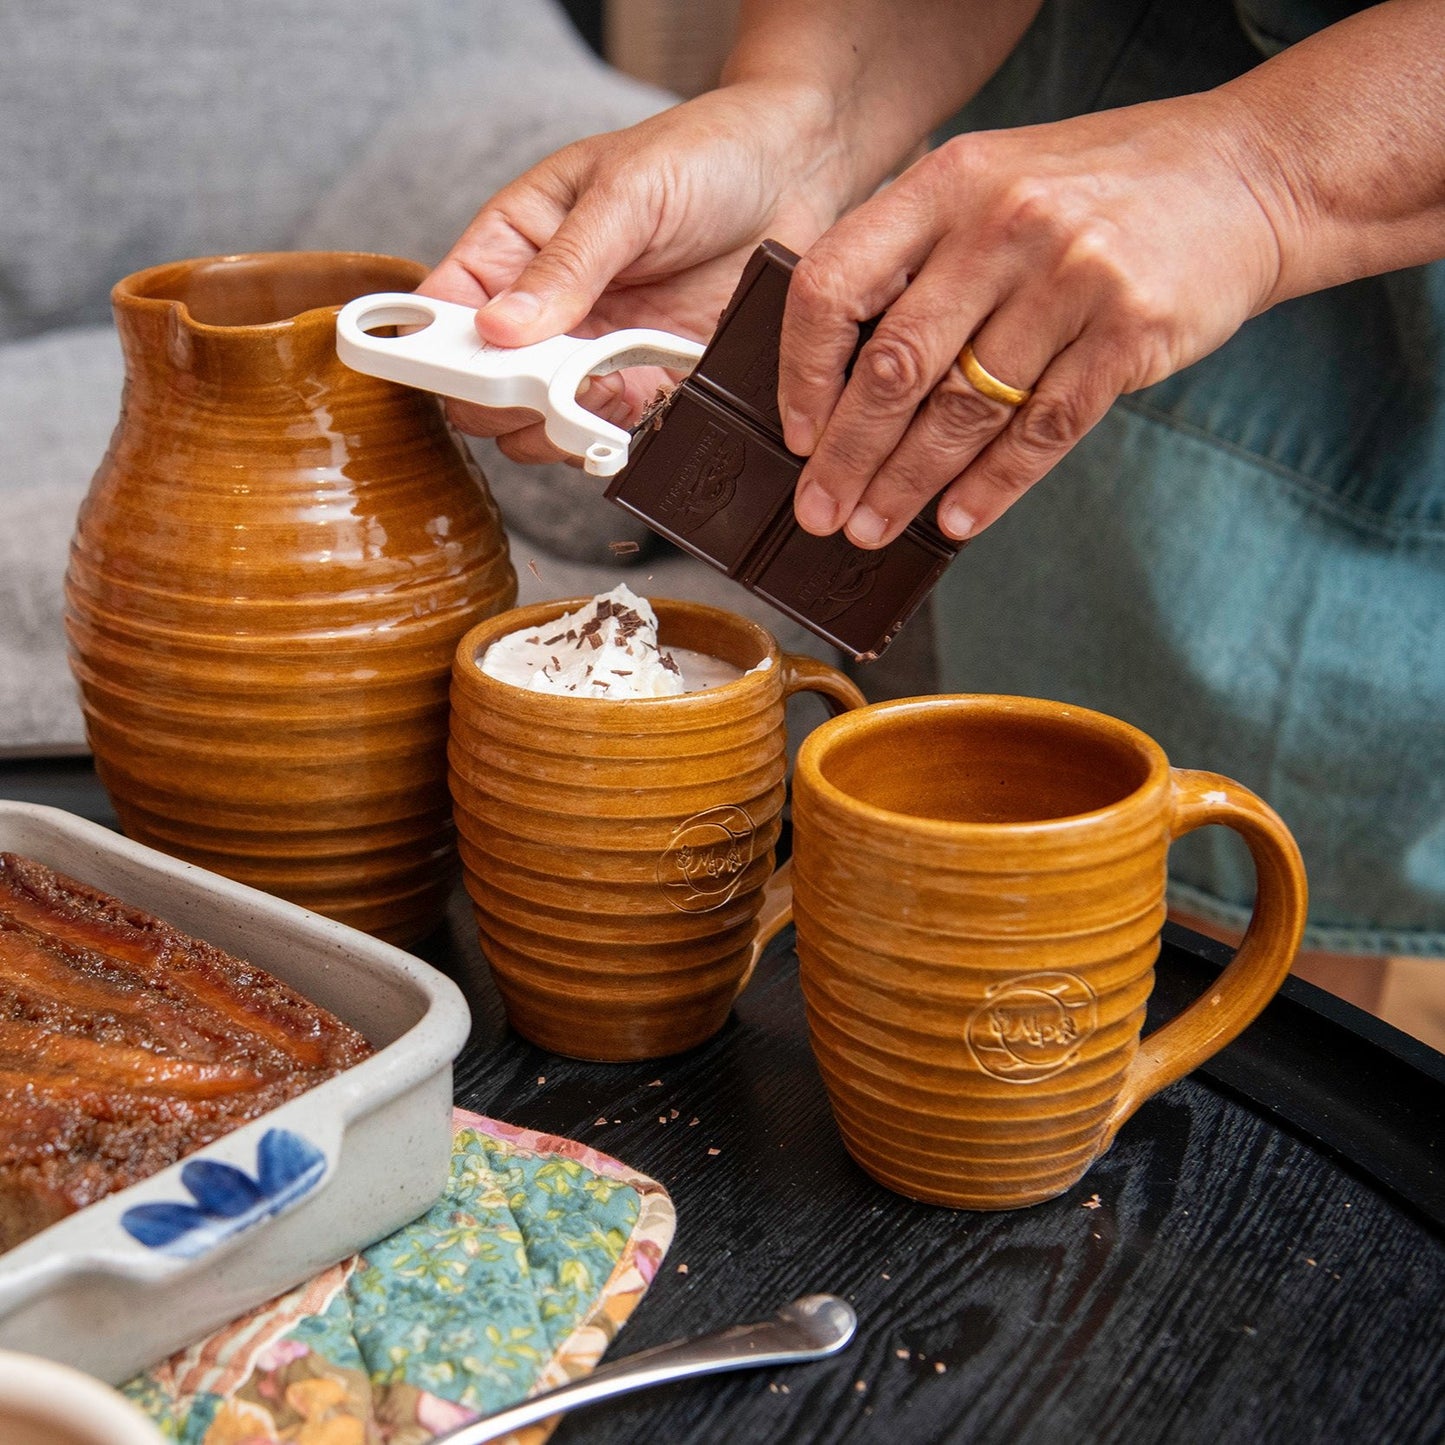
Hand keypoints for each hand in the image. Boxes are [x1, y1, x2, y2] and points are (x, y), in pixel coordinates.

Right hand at [418, 81, 844, 466]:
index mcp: (515, 245)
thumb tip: (498, 330)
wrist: (799, 176)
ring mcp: (592, 355)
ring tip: (596, 393)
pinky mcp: (646, 387)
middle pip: (482, 387)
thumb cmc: (705, 156)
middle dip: (501, 399)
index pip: (444, 310)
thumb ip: (566, 265)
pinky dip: (610, 439)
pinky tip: (632, 414)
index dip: (438, 348)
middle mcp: (545, 309)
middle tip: (541, 386)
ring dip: (555, 426)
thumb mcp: (626, 195)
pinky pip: (606, 435)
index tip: (468, 366)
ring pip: (536, 425)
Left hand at [780, 91, 1284, 546]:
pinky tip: (957, 522)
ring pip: (964, 408)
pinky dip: (993, 486)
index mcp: (947, 182)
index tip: (795, 435)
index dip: (803, 372)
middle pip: (895, 365)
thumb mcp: (993, 182)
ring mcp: (1071, 277)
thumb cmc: (1099, 189)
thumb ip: (921, 256)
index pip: (836, 285)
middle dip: (847, 456)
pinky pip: (1042, 429)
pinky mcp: (1129, 331)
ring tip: (872, 530)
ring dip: (908, 484)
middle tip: (820, 514)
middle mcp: (1002, 224)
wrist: (1248, 172)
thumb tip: (842, 378)